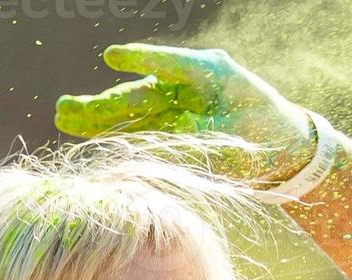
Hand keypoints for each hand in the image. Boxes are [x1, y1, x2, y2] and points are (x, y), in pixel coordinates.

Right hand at [56, 44, 315, 182]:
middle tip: (66, 107)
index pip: (170, 64)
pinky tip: (88, 133)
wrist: (287, 150)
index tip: (114, 57)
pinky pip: (141, 128)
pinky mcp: (177, 126)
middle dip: (103, 103)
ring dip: (100, 118)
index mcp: (210, 73)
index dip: (142, 60)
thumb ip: (202, 139)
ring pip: (134, 112)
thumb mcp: (240, 139)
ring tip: (65, 119)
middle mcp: (189, 86)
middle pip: (140, 94)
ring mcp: (180, 106)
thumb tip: (166, 140)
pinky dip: (117, 132)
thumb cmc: (269, 137)